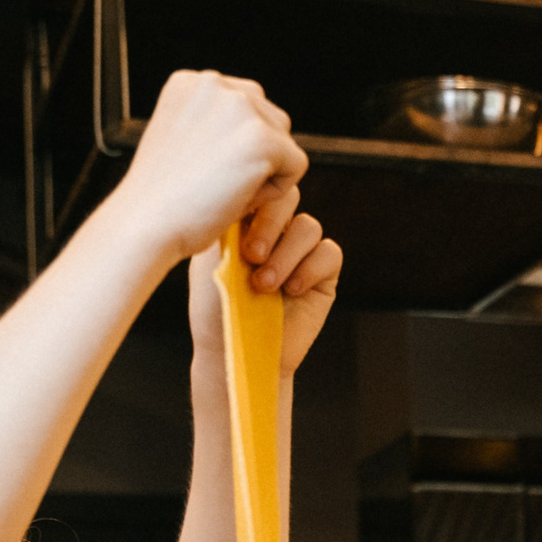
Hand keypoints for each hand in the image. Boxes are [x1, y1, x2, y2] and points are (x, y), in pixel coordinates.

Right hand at [104, 70, 308, 267]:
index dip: (238, 149)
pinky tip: (238, 200)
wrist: (145, 224)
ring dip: (265, 174)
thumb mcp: (182, 144)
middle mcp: (215, 84)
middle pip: (271, 121)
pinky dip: (274, 193)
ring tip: (225, 192)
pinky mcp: (262, 138)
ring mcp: (240, 108)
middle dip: (257, 159)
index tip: (209, 172)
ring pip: (284, 144)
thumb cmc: (162, 200)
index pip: (246, 109)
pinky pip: (295, 167)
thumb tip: (255, 136)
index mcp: (191, 83)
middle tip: (218, 187)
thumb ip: (214, 129)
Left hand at [185, 212, 341, 372]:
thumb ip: (229, 225)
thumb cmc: (218, 310)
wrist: (239, 353)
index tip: (237, 230)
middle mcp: (274, 232)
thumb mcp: (213, 261)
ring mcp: (300, 252)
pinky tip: (292, 290)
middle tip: (251, 256)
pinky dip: (310, 268)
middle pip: (287, 196)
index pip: (258, 187)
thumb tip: (247, 197)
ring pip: (308, 226)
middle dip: (270, 223)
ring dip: (286, 254)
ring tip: (265, 286)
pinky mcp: (322, 275)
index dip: (254, 199)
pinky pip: (329, 252)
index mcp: (244, 221)